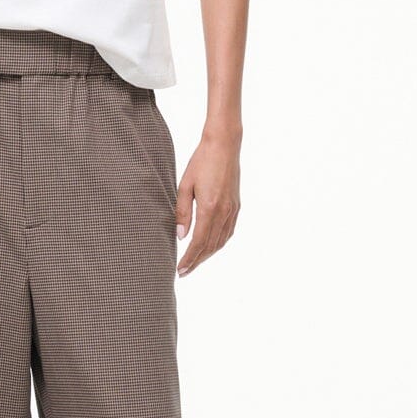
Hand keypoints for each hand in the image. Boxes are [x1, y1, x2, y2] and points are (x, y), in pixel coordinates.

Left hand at [175, 124, 241, 276]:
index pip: (198, 242)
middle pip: (210, 246)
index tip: (180, 270)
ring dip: (208, 255)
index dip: (189, 259)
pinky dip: (219, 244)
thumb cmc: (201, 162)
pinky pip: (228, 232)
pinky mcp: (236, 206)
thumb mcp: (185, 186)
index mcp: (209, 208)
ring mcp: (232, 210)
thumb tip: (180, 236)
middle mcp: (224, 212)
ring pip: (221, 241)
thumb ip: (182, 212)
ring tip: (195, 263)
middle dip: (197, 261)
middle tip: (184, 272)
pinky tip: (211, 247)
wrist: (224, 146)